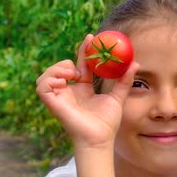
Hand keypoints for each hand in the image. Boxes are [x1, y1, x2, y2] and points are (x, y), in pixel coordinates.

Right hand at [36, 34, 138, 148]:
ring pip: (48, 75)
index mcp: (83, 89)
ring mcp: (60, 97)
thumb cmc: (107, 123)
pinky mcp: (53, 103)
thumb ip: (124, 81)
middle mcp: (70, 91)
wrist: (99, 139)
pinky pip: (42, 86)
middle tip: (81, 61)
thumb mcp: (117, 98)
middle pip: (61, 67)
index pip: (81, 65)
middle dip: (69, 59)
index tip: (91, 37)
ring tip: (72, 74)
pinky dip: (49, 80)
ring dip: (58, 69)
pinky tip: (64, 82)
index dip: (84, 51)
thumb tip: (135, 63)